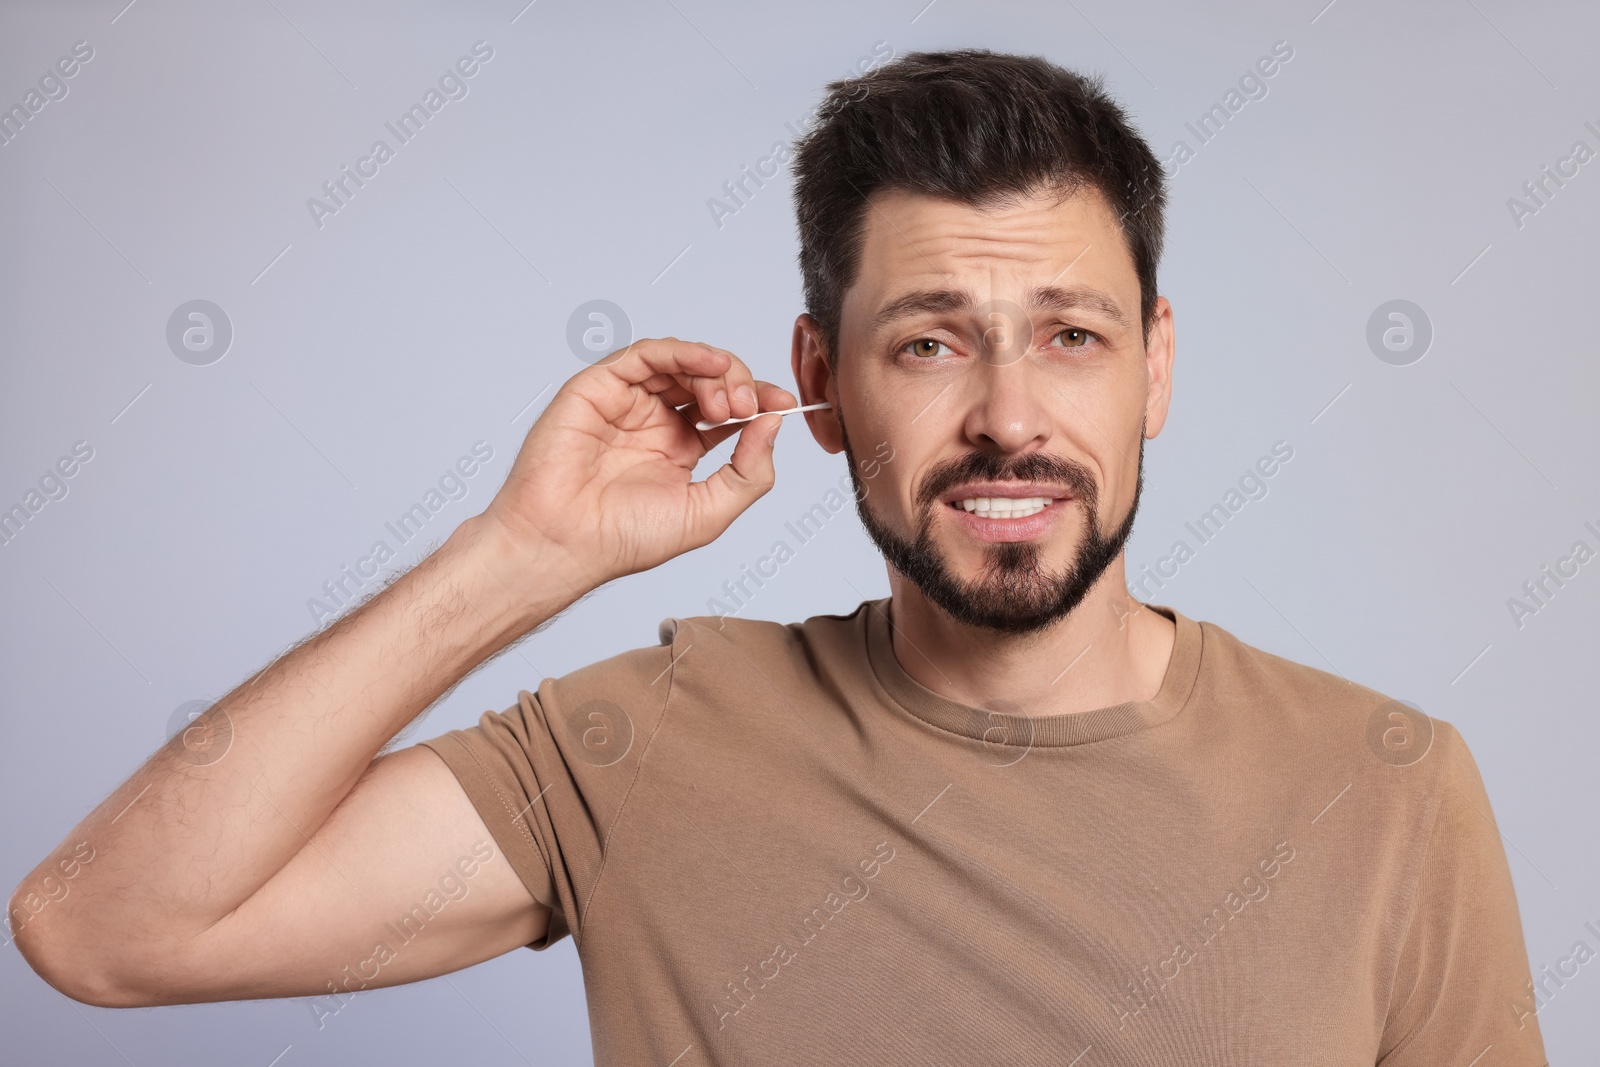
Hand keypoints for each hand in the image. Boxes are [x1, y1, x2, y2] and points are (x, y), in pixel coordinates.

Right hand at [478, 338, 797, 589]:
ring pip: (681, 363)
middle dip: (739, 386)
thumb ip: (748, 471)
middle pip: (709, 381)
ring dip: (714, 372)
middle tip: (747, 407)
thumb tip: (773, 423)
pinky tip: (709, 364)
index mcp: (679, 449)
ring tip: (727, 401)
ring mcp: (627, 403)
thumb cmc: (623, 538)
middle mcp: (654, 422)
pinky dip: (682, 352)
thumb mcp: (709, 511)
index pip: (727, 411)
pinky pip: (646, 356)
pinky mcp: (599, 387)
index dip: (758, 401)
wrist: (565, 543)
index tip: (784, 403)